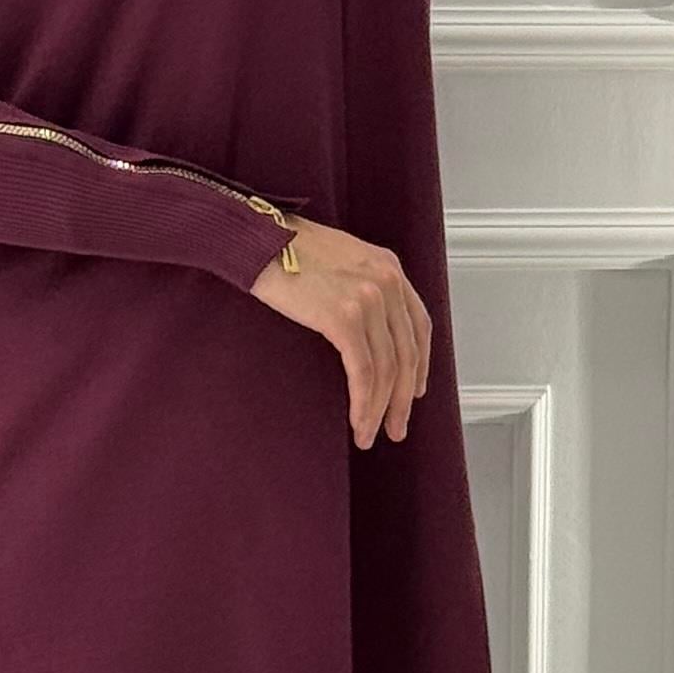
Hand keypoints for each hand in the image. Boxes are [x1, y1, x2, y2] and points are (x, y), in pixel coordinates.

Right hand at [247, 214, 430, 447]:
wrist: (254, 237)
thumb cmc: (282, 248)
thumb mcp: (338, 259)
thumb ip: (359, 285)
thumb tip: (361, 326)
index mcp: (388, 267)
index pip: (418, 325)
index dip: (419, 365)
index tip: (412, 392)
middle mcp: (386, 281)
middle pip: (407, 353)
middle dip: (402, 399)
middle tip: (395, 428)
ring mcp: (367, 298)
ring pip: (386, 368)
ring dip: (380, 409)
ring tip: (368, 434)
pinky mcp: (343, 317)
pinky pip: (363, 371)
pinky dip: (363, 402)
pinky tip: (356, 421)